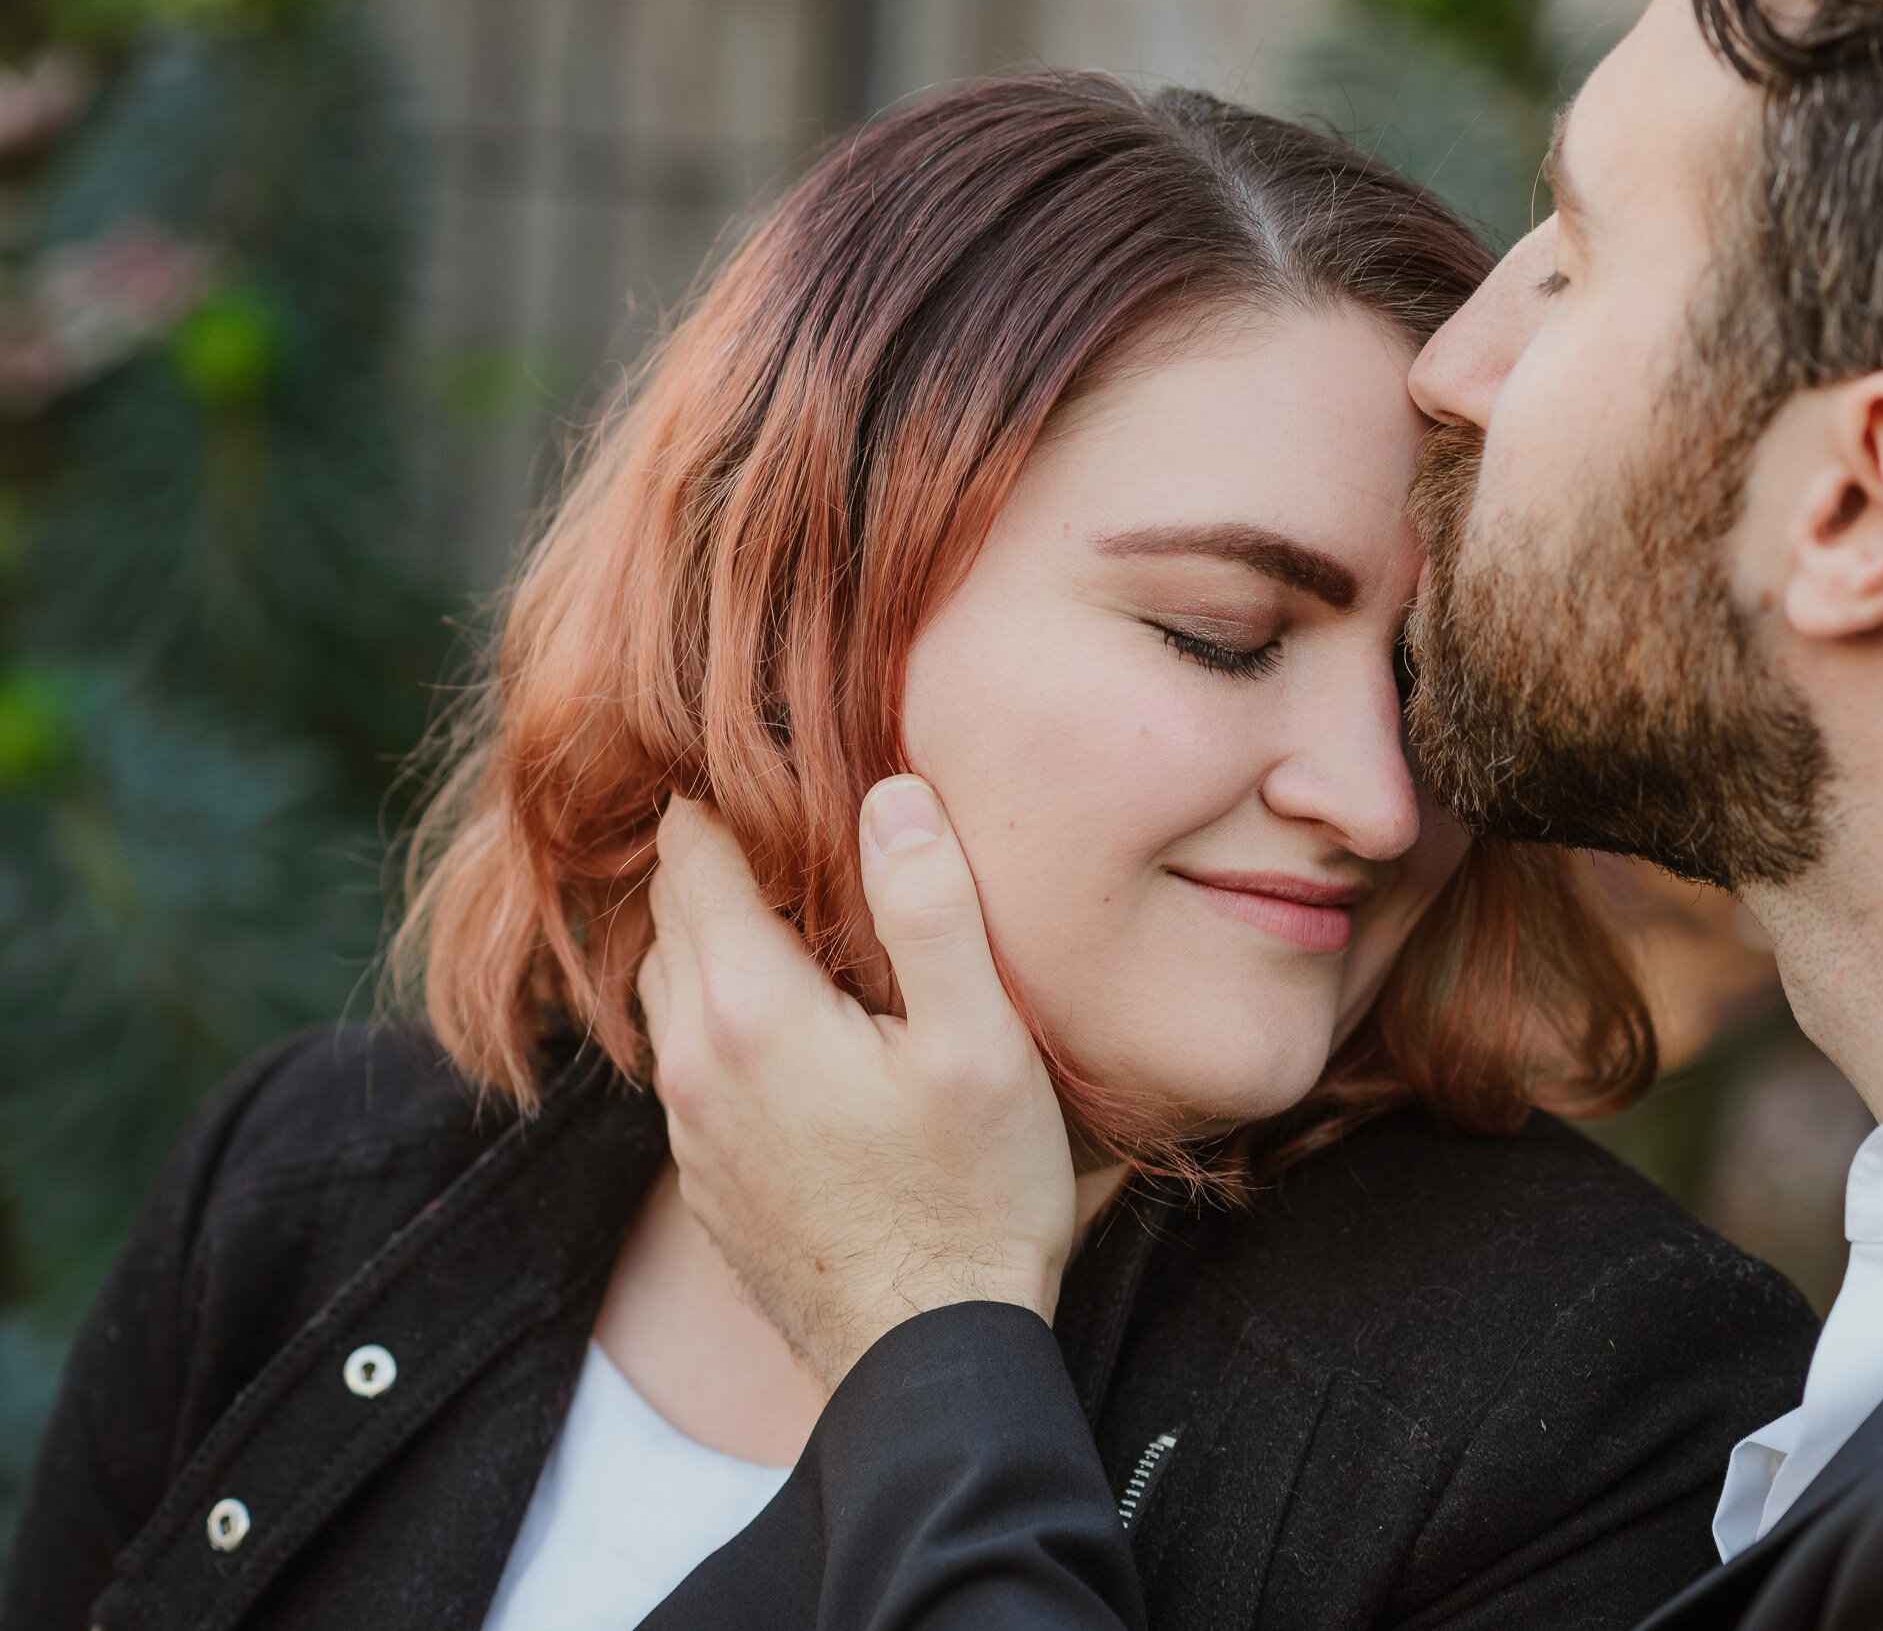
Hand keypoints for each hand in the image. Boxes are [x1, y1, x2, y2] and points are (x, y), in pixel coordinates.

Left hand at [637, 780, 1076, 1386]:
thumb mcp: (981, 1042)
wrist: (925, 1355)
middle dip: (719, 858)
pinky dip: (720, 1013)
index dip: (727, 796)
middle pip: (674, 914)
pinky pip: (688, 1058)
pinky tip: (792, 1020)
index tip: (768, 757)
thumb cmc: (970, 1197)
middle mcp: (691, 1059)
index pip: (696, 854)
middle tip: (785, 814)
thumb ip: (931, 907)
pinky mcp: (706, 1174)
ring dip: (714, 938)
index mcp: (748, 1006)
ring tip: (790, 909)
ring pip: (671, 986)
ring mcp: (689, 1126)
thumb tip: (893, 793)